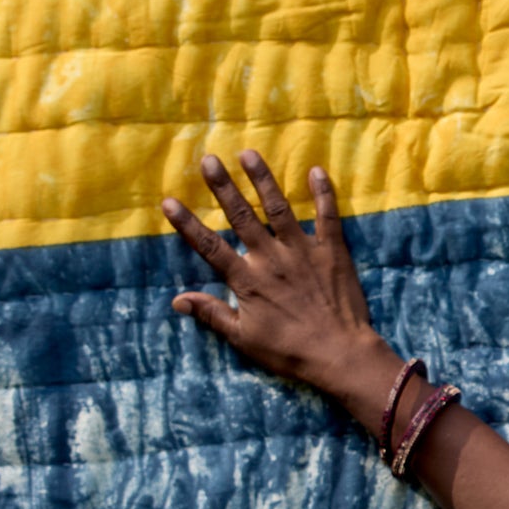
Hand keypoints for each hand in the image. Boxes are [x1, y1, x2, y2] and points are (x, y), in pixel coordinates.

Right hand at [163, 153, 388, 404]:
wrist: (339, 354)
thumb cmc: (289, 351)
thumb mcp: (243, 339)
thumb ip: (212, 314)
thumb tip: (178, 300)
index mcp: (247, 280)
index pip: (210, 246)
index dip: (188, 224)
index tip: (169, 201)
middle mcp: (271, 258)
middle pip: (241, 216)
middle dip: (223, 187)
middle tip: (208, 160)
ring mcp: (303, 252)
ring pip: (279, 208)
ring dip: (263, 179)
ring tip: (249, 153)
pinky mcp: (332, 252)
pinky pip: (328, 217)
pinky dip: (323, 194)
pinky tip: (317, 171)